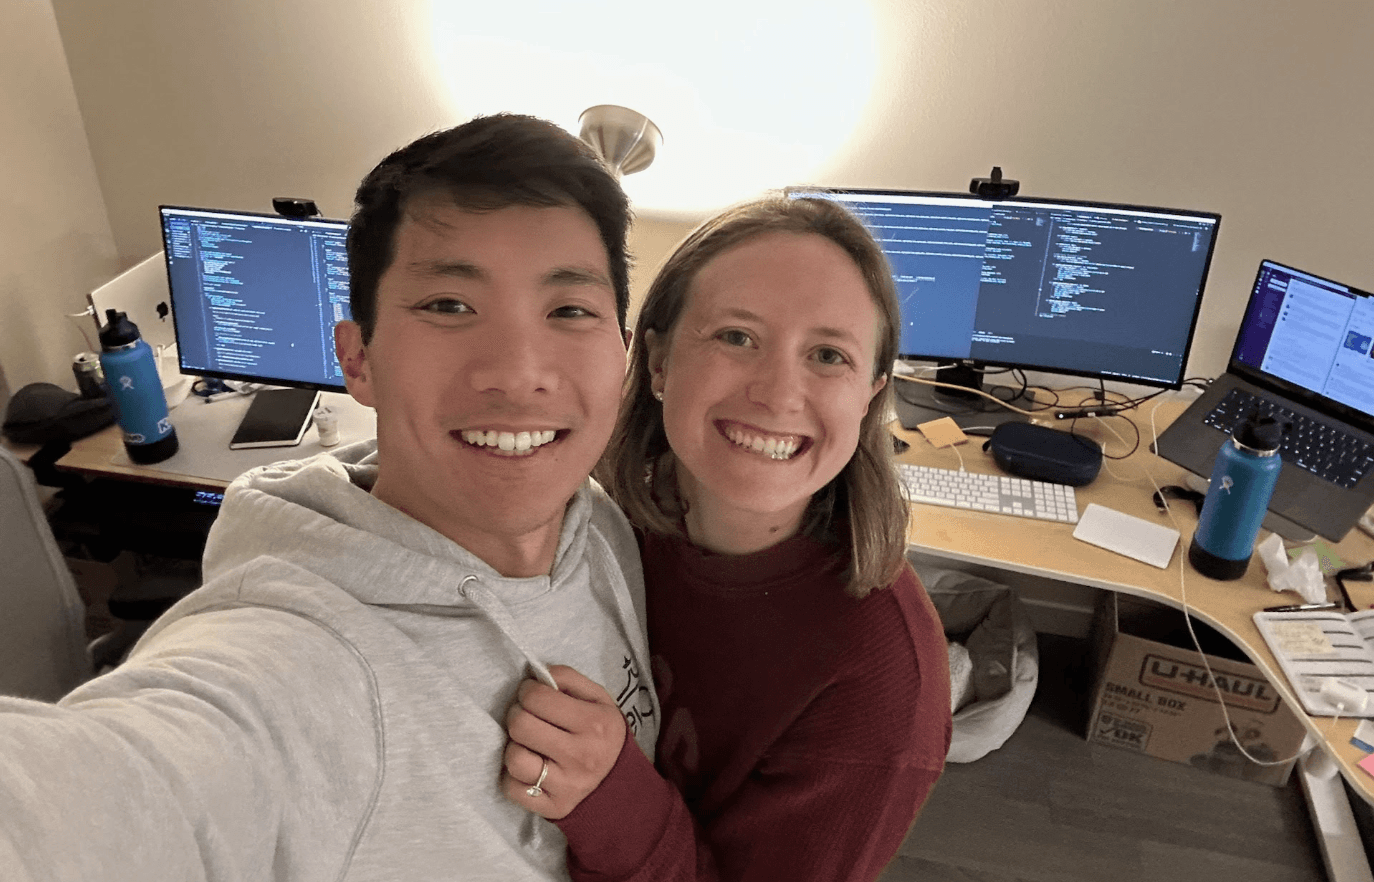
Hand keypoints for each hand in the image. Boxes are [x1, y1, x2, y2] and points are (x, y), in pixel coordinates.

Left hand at [502, 664, 627, 819]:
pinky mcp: (552, 807)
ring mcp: (566, 785)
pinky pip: (511, 788)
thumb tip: (535, 673)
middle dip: (517, 715)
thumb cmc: (602, 734)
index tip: (532, 695)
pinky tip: (529, 767)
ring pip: (514, 759)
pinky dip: (513, 777)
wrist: (622, 785)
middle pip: (520, 725)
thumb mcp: (599, 699)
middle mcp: (581, 755)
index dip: (527, 691)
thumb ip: (568, 678)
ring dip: (515, 746)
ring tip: (528, 744)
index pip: (537, 698)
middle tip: (526, 716)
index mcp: (594, 723)